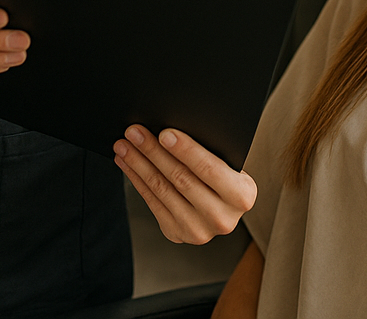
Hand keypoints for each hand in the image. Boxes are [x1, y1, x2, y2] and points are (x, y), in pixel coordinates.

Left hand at [114, 125, 256, 243]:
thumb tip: (170, 132)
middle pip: (180, 178)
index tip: (164, 133)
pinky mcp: (177, 234)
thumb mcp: (229, 163)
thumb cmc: (226, 174)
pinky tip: (128, 163)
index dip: (185, 150)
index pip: (210, 168)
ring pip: (162, 190)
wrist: (224, 206)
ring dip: (138, 164)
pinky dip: (137, 180)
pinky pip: (152, 202)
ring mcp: (198, 230)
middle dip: (153, 152)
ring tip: (125, 145)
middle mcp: (222, 218)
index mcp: (241, 196)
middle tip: (135, 132)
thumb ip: (209, 152)